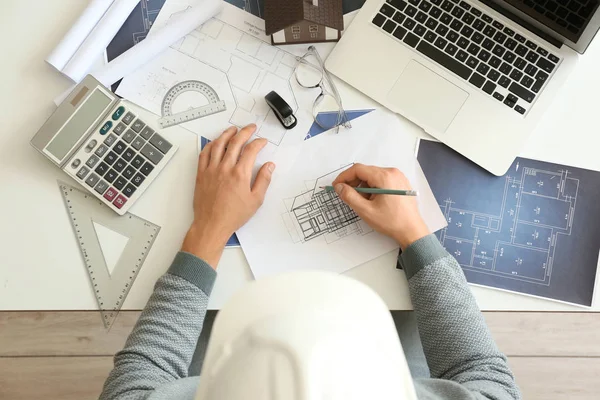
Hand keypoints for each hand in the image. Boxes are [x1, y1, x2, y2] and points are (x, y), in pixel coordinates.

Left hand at [181, 125, 274, 266]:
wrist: (212, 224)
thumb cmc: (234, 215)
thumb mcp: (255, 200)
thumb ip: (263, 180)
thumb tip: (270, 166)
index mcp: (240, 174)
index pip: (251, 150)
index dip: (259, 143)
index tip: (263, 141)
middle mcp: (225, 168)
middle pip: (235, 142)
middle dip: (245, 132)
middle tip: (251, 128)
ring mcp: (211, 169)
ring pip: (218, 144)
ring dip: (227, 134)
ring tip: (233, 129)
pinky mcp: (201, 174)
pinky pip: (204, 154)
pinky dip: (210, 145)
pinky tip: (215, 142)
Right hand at [332, 164, 429, 249]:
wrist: (412, 230)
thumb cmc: (391, 222)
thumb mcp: (366, 211)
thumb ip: (350, 196)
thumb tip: (339, 187)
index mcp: (385, 177)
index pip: (358, 169)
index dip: (344, 176)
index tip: (336, 186)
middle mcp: (392, 172)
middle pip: (366, 171)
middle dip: (353, 182)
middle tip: (346, 195)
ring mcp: (398, 176)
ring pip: (373, 176)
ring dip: (363, 186)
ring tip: (362, 201)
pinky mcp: (400, 182)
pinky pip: (381, 180)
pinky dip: (373, 187)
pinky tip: (372, 200)